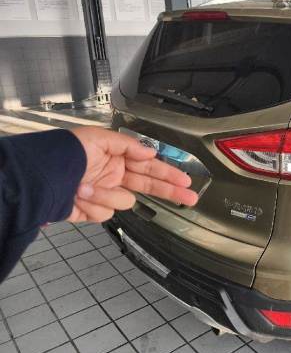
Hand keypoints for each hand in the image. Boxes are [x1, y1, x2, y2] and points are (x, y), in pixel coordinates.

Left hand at [67, 127, 198, 222]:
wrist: (37, 178)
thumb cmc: (64, 153)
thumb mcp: (98, 139)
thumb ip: (127, 145)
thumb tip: (150, 153)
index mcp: (117, 158)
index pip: (149, 167)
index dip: (168, 174)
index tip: (185, 181)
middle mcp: (114, 176)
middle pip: (149, 186)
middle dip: (169, 191)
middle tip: (190, 198)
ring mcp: (104, 195)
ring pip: (123, 202)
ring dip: (104, 194)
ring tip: (83, 186)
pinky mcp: (92, 211)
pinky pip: (104, 213)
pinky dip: (90, 204)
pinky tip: (77, 196)